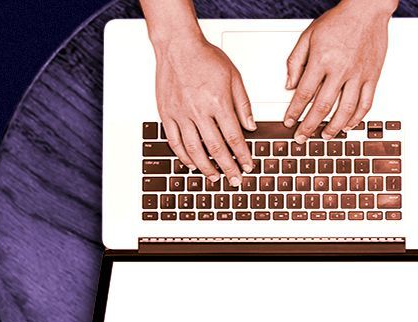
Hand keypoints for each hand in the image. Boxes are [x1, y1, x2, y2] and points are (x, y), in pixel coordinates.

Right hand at [151, 28, 253, 180]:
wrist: (178, 46)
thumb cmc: (204, 57)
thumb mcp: (233, 77)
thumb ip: (242, 104)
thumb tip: (250, 126)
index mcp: (217, 102)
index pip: (233, 137)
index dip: (242, 155)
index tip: (248, 165)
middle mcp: (198, 110)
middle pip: (216, 148)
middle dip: (228, 168)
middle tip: (235, 180)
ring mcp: (180, 114)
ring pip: (194, 149)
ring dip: (206, 167)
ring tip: (215, 177)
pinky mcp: (167, 114)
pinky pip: (175, 141)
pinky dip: (184, 156)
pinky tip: (192, 163)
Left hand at [284, 0, 395, 140]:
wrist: (366, 10)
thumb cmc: (338, 21)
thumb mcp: (308, 36)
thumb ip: (295, 61)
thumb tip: (289, 85)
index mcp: (322, 59)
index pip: (304, 93)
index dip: (294, 112)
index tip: (289, 122)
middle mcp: (341, 69)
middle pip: (322, 106)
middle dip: (309, 126)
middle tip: (302, 138)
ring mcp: (359, 74)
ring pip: (346, 109)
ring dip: (333, 127)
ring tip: (325, 136)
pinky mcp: (373, 76)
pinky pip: (366, 103)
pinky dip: (357, 118)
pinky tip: (348, 125)